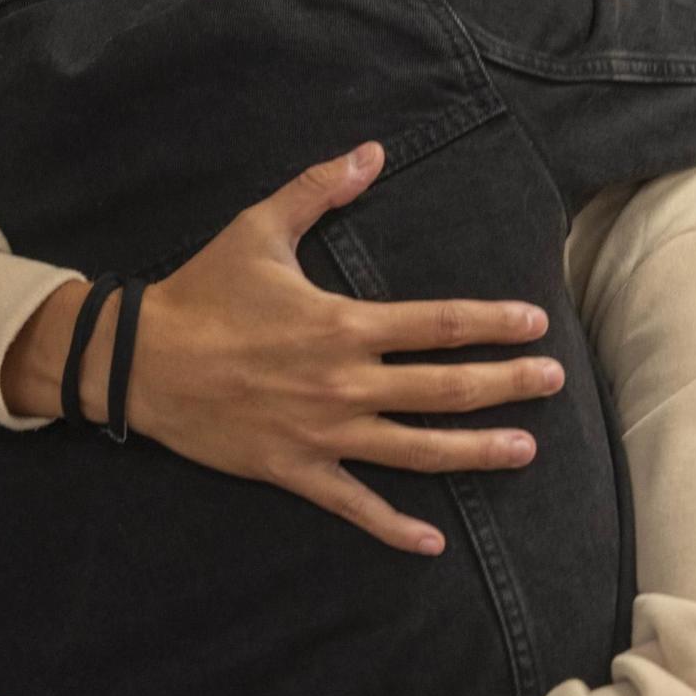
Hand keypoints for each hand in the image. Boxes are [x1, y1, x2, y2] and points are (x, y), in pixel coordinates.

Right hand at [127, 143, 563, 555]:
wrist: (141, 360)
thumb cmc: (202, 291)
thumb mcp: (259, 228)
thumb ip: (318, 189)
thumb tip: (371, 151)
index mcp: (343, 324)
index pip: (440, 324)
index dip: (495, 323)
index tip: (536, 324)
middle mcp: (345, 383)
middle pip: (446, 388)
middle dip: (508, 385)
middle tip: (554, 382)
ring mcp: (324, 433)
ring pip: (418, 449)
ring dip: (476, 451)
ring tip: (524, 449)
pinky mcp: (296, 470)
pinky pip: (355, 505)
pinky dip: (395, 527)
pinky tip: (432, 543)